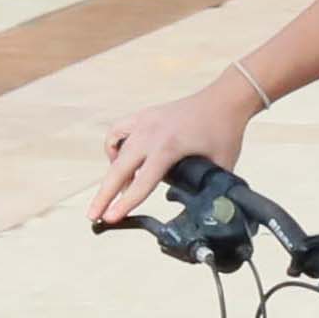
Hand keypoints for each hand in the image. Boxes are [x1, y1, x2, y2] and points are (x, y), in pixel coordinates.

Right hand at [93, 71, 254, 228]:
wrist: (224, 99)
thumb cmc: (225, 131)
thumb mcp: (221, 166)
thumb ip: (208, 189)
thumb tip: (203, 211)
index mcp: (169, 147)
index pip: (143, 182)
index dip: (126, 203)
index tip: (111, 218)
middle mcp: (151, 133)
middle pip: (119, 168)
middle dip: (105, 195)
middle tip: (94, 215)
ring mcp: (144, 122)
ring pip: (116, 151)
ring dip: (112, 174)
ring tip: (117, 193)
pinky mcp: (144, 116)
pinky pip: (118, 132)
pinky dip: (114, 146)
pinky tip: (119, 160)